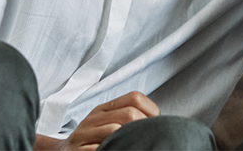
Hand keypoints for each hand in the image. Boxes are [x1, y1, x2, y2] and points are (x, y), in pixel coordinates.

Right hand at [35, 92, 159, 150]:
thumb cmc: (91, 141)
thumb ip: (126, 118)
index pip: (135, 98)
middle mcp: (93, 118)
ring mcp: (84, 135)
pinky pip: (101, 148)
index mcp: (103, 109)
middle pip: (129, 114)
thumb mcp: (105, 123)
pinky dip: (114, 149)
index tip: (155, 125)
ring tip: (134, 146)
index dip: (151, 111)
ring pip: (116, 131)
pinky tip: (119, 150)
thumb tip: (158, 122)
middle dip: (143, 127)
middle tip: (146, 139)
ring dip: (130, 141)